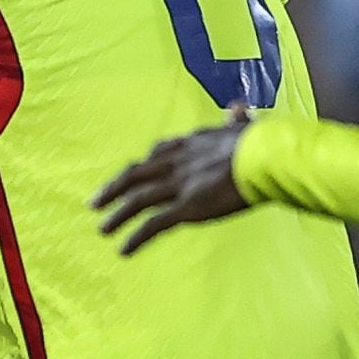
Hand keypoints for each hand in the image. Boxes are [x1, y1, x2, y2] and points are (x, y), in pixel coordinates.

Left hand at [93, 115, 252, 254]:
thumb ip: (236, 121)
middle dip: (114, 189)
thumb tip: (238, 108)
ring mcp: (179, 185)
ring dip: (118, 215)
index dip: (144, 164)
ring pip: (137, 201)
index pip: (158, 152)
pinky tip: (123, 250)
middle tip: (95, 201)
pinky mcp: (187, 207)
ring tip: (102, 230)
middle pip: (136, 175)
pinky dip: (136, 238)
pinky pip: (154, 225)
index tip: (134, 171)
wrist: (263, 157)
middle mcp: (177, 163)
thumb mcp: (243, 128)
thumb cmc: (260, 144)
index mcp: (190, 144)